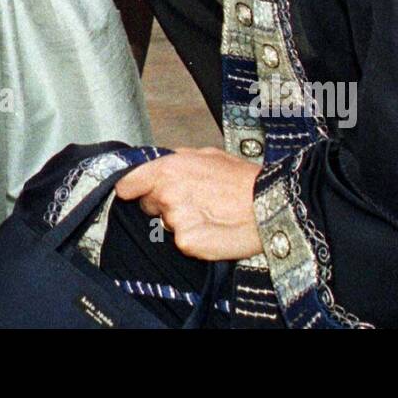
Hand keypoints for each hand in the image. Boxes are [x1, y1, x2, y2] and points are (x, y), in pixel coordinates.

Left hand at [114, 147, 263, 261]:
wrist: (270, 204)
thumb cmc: (243, 179)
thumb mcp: (208, 155)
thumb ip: (177, 159)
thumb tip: (162, 161)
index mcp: (168, 169)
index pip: (127, 184)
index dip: (133, 189)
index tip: (136, 192)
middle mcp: (166, 194)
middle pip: (147, 205)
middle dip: (162, 205)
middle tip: (192, 201)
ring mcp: (175, 220)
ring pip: (166, 225)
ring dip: (181, 222)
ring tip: (209, 214)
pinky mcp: (187, 243)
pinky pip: (182, 243)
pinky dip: (194, 240)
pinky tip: (213, 229)